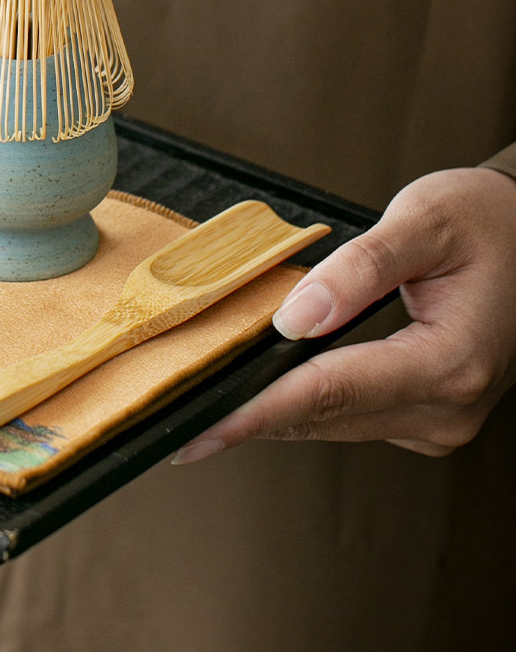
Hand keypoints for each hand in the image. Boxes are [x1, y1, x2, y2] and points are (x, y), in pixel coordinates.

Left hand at [173, 167, 515, 462]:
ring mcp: (438, 420)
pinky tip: (257, 389)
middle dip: (244, 415)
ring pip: (330, 423)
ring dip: (268, 411)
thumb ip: (359, 268)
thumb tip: (293, 317)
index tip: (196, 430)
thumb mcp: (424, 222)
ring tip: (199, 406)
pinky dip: (300, 402)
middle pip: (322, 416)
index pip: (328, 391)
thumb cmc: (487, 221)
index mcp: (450, 362)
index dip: (254, 411)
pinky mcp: (425, 417)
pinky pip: (346, 416)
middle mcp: (447, 406)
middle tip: (168, 419)